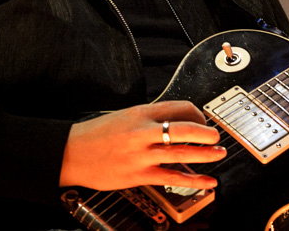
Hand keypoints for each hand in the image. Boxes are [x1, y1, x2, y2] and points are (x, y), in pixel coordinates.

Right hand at [59, 100, 223, 190]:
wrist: (70, 153)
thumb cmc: (96, 134)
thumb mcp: (125, 115)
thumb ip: (151, 117)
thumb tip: (178, 120)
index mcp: (141, 112)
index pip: (179, 107)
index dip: (197, 114)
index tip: (202, 120)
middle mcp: (143, 132)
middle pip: (184, 128)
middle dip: (206, 132)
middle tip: (216, 136)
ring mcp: (141, 155)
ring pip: (181, 153)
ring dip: (205, 154)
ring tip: (219, 154)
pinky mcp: (138, 175)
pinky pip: (171, 177)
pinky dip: (194, 180)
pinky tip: (207, 181)